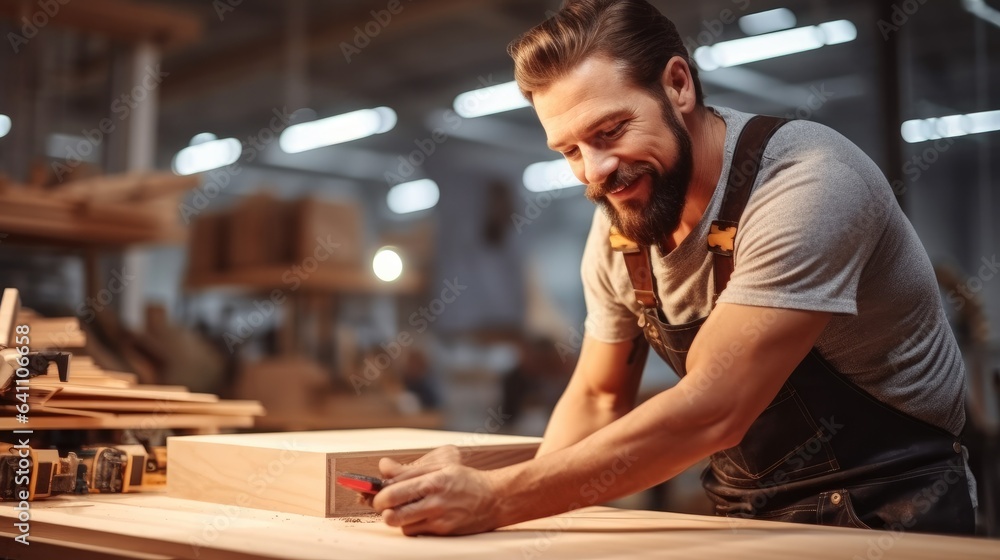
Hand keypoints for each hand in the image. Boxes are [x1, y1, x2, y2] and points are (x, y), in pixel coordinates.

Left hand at [373, 445, 502, 535]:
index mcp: (432, 481)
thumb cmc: (466, 480)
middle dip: (382, 510)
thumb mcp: (440, 467)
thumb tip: (383, 466)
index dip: (377, 494)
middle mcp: (434, 502)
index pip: (393, 491)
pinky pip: (416, 533)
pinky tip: (419, 516)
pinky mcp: (443, 532)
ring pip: (402, 525)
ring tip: (406, 508)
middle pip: (393, 513)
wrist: (494, 499)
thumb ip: (409, 469)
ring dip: (398, 518)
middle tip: (384, 505)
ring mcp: (439, 519)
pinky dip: (412, 526)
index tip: (373, 494)